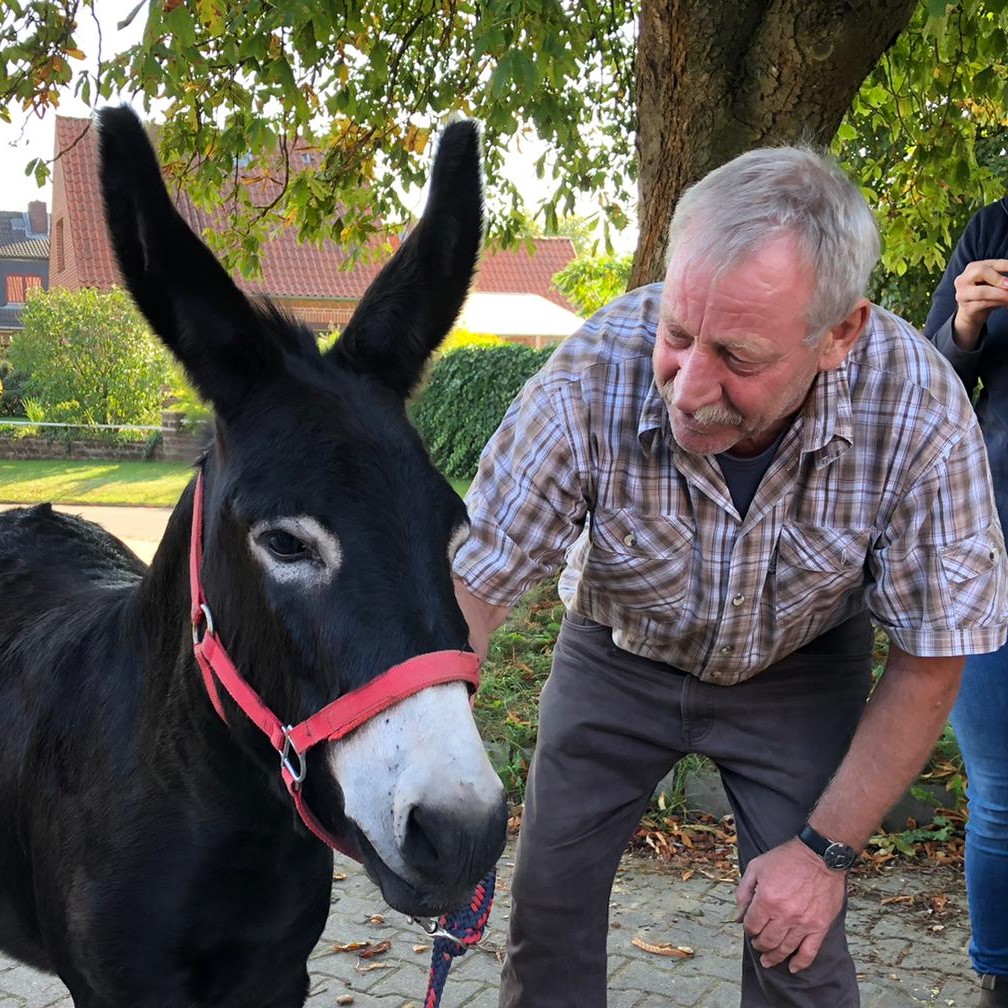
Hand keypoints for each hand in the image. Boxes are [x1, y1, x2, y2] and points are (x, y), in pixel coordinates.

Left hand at [734, 837, 846, 972]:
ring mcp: (803, 923)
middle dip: (759, 945)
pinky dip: (800, 963)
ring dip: (774, 957)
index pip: (752, 925)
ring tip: (768, 960)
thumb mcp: (756, 867)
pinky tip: (792, 967)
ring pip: (785, 949)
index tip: (750, 928)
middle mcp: (784, 915)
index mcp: (766, 899)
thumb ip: (744, 892)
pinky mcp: (819, 927)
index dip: (748, 929)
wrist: (819, 856)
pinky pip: (809, 952)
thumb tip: (738, 916)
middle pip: (767, 941)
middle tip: (757, 944)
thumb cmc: (786, 859)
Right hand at [951, 258, 1007, 349]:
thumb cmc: (986, 296)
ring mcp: (961, 294)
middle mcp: (962, 279)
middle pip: (981, 271)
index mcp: (971, 268)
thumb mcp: (993, 284)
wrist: (970, 316)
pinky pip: (983, 304)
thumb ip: (1002, 280)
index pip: (990, 263)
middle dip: (999, 278)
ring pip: (983, 291)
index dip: (1006, 266)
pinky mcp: (965, 308)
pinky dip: (998, 303)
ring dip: (1001, 294)